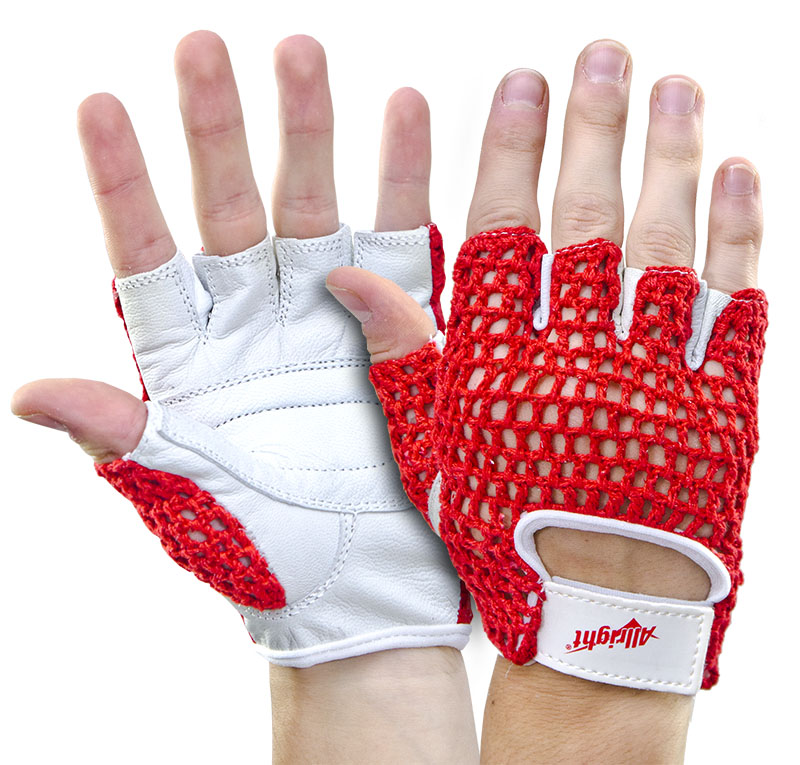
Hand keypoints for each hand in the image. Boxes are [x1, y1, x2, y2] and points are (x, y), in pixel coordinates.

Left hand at [11, 32, 468, 666]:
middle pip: (231, 208)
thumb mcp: (188, 500)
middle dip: (217, 130)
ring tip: (302, 53)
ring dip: (312, 134)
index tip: (99, 106)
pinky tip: (406, 112)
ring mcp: (331, 317)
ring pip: (315, 208)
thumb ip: (125, 437)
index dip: (123, 185)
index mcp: (196, 358)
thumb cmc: (268, 556)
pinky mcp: (401, 330)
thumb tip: (31, 392)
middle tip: (202, 44)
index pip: (147, 256)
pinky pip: (402, 244)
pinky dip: (404, 180)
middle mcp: (260, 321)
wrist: (363, 591)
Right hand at [329, 38, 764, 760]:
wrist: (596, 618)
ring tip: (674, 86)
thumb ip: (398, 361)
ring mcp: (657, 381)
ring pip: (667, 251)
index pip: (506, 237)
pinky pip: (733, 311)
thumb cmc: (502, 535)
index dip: (512, 156)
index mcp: (505, 369)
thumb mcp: (430, 457)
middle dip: (594, 132)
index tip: (522, 84)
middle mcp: (581, 362)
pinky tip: (737, 176)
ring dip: (671, 162)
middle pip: (589, 224)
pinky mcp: (718, 408)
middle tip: (605, 55)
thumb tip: (342, 277)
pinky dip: (738, 241)